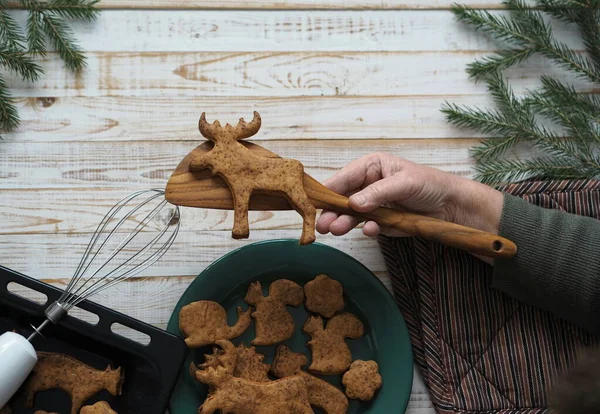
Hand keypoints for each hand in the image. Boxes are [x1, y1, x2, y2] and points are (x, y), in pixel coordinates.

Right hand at [316, 153, 503, 239]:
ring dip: (343, 223)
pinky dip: (366, 229)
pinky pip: (367, 226)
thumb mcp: (404, 182)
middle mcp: (367, 185)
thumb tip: (354, 203)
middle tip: (322, 224)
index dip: (327, 190)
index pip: (342, 177)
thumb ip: (378, 192)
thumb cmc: (429, 184)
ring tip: (335, 230)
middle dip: (331, 211)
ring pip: (350, 215)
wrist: (450, 206)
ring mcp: (372, 204)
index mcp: (369, 167)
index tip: (313, 202)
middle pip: (342, 199)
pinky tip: (370, 230)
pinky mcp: (380, 221)